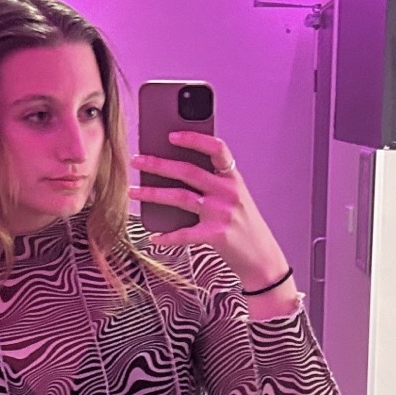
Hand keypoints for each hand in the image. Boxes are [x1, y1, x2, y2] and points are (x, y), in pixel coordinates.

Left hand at [129, 131, 290, 292]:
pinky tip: (153, 237)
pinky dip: (167, 237)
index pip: (216, 149)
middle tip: (136, 161)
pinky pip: (184, 233)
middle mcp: (228, 192)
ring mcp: (222, 213)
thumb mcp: (235, 199)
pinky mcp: (216, 235)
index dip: (194, 139)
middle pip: (188, 171)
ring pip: (180, 197)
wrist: (262, 259)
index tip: (171, 135)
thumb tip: (175, 171)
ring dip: (153, 193)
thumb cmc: (244, 227)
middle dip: (158, 164)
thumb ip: (213, 184)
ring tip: (133, 192)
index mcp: (233, 178)